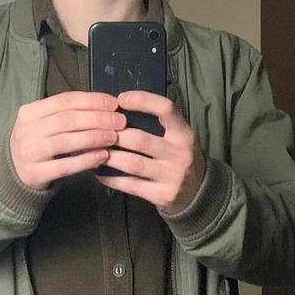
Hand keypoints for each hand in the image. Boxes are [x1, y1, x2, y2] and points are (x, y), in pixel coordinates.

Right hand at [8, 90, 125, 190]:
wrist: (16, 173)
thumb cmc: (39, 144)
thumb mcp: (45, 124)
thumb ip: (69, 114)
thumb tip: (106, 106)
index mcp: (29, 112)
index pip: (64, 101)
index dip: (91, 101)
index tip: (113, 103)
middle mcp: (25, 131)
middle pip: (66, 120)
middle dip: (97, 119)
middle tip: (119, 121)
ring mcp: (28, 153)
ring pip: (65, 141)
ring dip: (94, 138)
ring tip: (113, 137)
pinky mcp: (35, 173)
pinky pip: (65, 166)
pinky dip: (86, 160)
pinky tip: (102, 156)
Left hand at [94, 90, 206, 212]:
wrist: (198, 191)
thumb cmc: (179, 157)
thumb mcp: (179, 137)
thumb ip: (158, 124)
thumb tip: (120, 111)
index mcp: (184, 134)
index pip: (166, 109)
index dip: (143, 101)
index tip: (121, 99)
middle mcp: (180, 154)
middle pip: (140, 139)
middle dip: (114, 134)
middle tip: (97, 131)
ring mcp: (172, 176)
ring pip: (132, 163)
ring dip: (109, 156)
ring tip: (95, 150)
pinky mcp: (162, 195)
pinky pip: (130, 185)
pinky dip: (111, 178)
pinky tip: (99, 171)